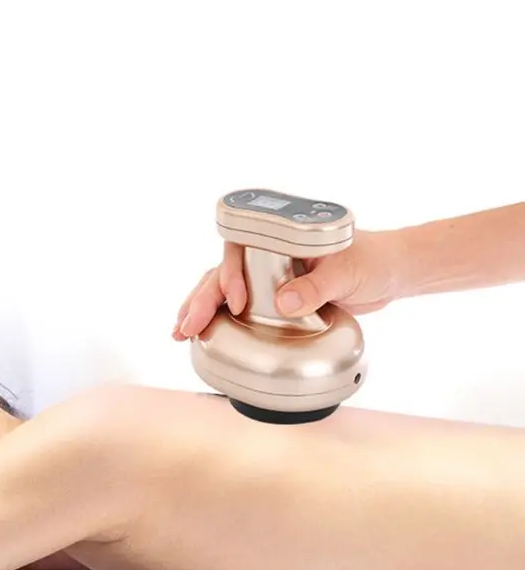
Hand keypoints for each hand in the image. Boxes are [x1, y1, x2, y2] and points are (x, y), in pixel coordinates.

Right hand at [173, 230, 402, 339]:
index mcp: (281, 235)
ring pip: (224, 287)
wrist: (390, 273)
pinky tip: (205, 334)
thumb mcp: (347, 272)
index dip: (230, 273)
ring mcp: (268, 274)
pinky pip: (240, 305)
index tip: (235, 301)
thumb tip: (282, 303)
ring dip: (201, 308)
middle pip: (224, 270)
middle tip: (187, 325)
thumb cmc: (372, 260)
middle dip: (202, 298)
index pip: (241, 247)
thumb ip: (316, 287)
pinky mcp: (273, 295)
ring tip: (180, 332)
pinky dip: (220, 318)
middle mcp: (268, 252)